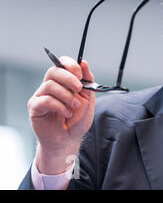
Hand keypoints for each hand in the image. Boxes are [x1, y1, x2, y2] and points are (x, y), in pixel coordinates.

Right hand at [27, 56, 94, 173]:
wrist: (69, 139)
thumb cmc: (77, 119)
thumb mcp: (88, 98)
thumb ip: (87, 81)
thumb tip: (84, 62)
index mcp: (63, 81)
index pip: (61, 63)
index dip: (71, 65)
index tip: (81, 76)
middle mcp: (50, 86)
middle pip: (54, 71)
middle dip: (69, 78)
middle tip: (78, 89)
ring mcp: (41, 96)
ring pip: (50, 85)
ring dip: (66, 96)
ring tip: (74, 107)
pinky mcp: (35, 107)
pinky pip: (45, 100)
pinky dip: (59, 106)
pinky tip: (66, 113)